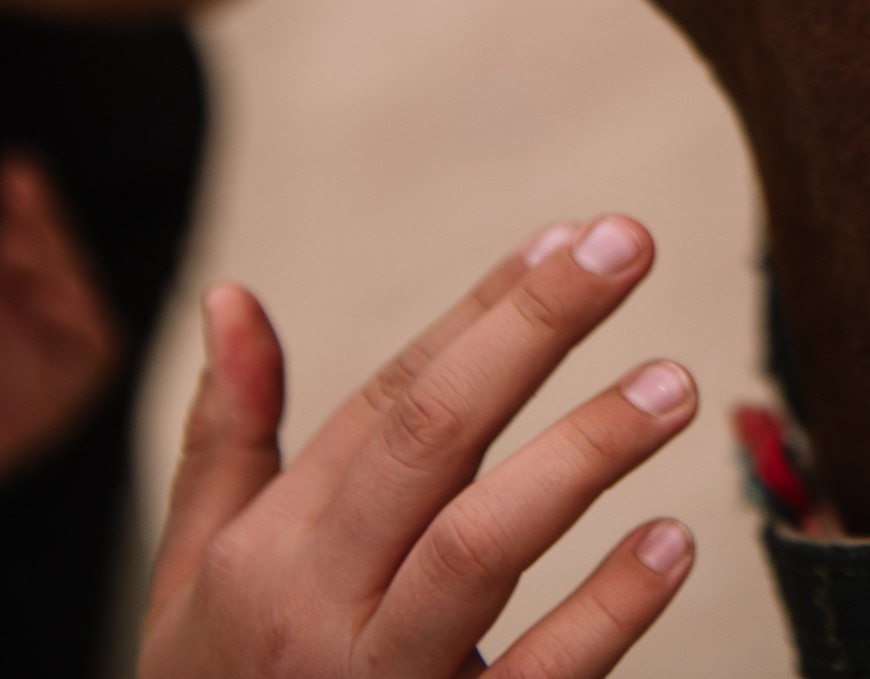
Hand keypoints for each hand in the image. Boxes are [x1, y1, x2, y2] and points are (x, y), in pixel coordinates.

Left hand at [0, 155, 120, 567]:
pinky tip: (53, 290)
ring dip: (62, 260)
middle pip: (56, 252)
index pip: (20, 228)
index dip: (25, 195)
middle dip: (43, 221)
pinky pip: (96, 345)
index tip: (15, 163)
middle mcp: (21, 315)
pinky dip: (86, 314)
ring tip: (23, 241)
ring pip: (81, 289)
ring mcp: (44, 353)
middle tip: (20, 199)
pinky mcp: (62, 394)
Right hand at [139, 216, 698, 678]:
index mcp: (268, 549)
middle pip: (431, 440)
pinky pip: (537, 678)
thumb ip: (227, 442)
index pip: (390, 399)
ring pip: (477, 548)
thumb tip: (232, 296)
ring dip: (577, 456)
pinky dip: (606, 612)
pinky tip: (671, 542)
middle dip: (531, 330)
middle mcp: (320, 608)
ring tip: (674, 385)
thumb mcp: (195, 580)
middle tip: (627, 244)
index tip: (570, 235)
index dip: (485, 311)